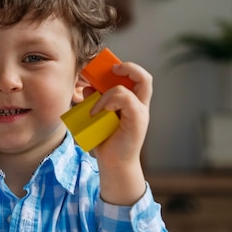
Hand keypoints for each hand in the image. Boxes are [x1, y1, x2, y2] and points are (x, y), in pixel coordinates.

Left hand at [88, 62, 151, 204]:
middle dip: (128, 68)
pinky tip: (97, 113)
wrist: (113, 164)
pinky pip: (124, 98)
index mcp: (133, 104)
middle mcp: (140, 106)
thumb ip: (94, 101)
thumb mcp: (97, 117)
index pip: (137, 79)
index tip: (108, 68)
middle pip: (144, 78)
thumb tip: (87, 86)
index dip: (126, 68)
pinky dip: (107, 102)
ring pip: (126, 88)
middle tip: (110, 71)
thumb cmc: (106, 142)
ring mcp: (140, 113)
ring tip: (94, 109)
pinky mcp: (136, 120)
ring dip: (105, 94)